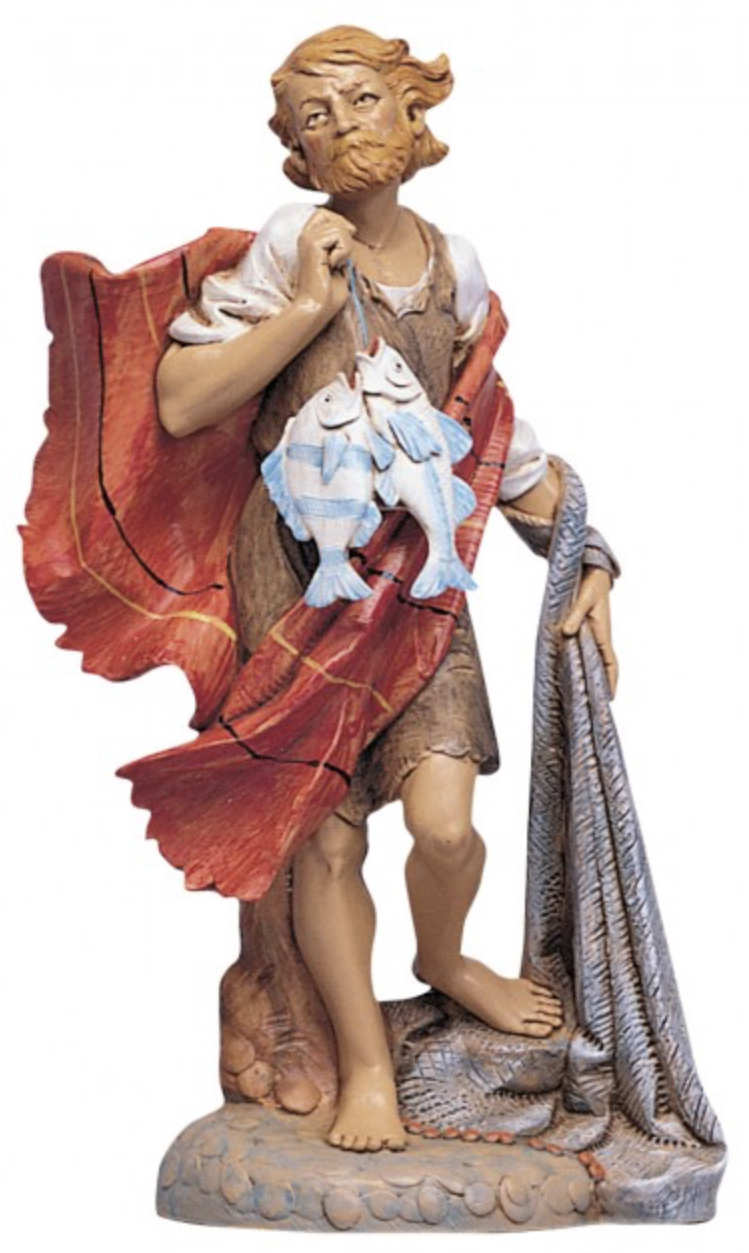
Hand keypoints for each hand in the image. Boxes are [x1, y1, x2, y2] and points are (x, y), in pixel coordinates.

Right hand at [294, 209, 356, 325]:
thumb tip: (351, 230)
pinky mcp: (312, 245)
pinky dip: (343, 252)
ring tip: (336, 264)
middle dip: (344, 234)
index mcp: (308, 239)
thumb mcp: (340, 264)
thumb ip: (342, 246)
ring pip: (339, 226)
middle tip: (340, 258)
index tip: (345, 243)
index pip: (324, 213)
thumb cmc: (327, 294)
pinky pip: (339, 236)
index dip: (339, 222)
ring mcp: (307, 239)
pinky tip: (332, 266)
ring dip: (346, 247)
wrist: (317, 308)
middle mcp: (305, 236)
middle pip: (332, 215)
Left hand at [562, 567, 618, 697]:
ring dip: (596, 675)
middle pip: (606, 666)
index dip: (612, 681)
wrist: (594, 571)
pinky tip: (578, 669)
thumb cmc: (591, 585)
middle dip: (605, 684)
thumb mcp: (583, 600)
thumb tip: (565, 632)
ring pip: (598, 659)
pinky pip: (590, 649)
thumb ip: (574, 616)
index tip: (611, 698)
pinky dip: (587, 661)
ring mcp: (596, 633)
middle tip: (600, 704)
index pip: (611, 664)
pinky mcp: (589, 628)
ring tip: (590, 693)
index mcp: (603, 633)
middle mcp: (602, 636)